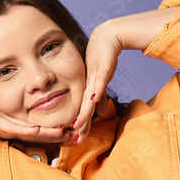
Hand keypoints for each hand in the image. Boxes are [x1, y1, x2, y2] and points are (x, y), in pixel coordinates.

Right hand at [0, 92, 66, 143]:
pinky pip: (15, 128)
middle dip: (56, 135)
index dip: (48, 138)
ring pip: (32, 129)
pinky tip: (40, 131)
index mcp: (9, 127)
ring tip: (66, 134)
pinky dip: (28, 130)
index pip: (33, 135)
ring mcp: (6, 122)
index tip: (62, 140)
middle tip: (74, 136)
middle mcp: (11, 124)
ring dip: (49, 132)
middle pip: (38, 132)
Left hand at [69, 21, 121, 143]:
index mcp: (87, 90)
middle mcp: (86, 85)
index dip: (80, 128)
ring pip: (87, 99)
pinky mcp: (101, 68)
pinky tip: (92, 100)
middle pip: (83, 109)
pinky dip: (96, 91)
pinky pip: (98, 81)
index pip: (83, 112)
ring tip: (76, 126)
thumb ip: (100, 97)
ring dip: (83, 113)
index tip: (74, 142)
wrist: (107, 37)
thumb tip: (102, 114)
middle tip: (72, 142)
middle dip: (79, 127)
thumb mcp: (101, 81)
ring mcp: (93, 77)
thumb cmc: (103, 58)